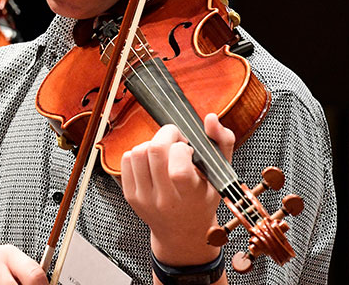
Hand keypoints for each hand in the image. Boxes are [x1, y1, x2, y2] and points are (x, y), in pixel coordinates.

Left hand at [120, 113, 234, 266]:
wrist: (181, 232)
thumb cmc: (203, 200)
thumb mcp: (220, 176)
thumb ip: (222, 143)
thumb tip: (210, 117)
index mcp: (190, 197)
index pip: (179, 168)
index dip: (183, 149)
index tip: (189, 150)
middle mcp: (164, 200)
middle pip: (154, 151)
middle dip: (166, 135)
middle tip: (176, 140)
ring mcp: (144, 198)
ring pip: (138, 152)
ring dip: (152, 143)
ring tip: (165, 152)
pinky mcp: (130, 194)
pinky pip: (127, 159)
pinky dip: (139, 153)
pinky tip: (153, 161)